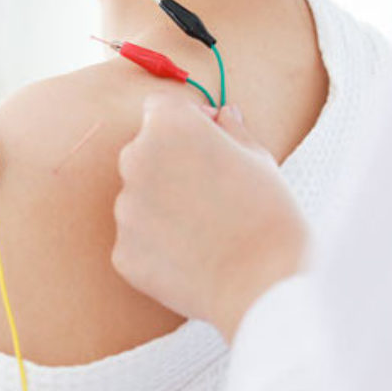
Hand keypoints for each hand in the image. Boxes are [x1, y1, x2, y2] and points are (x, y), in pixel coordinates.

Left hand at [112, 94, 307, 341]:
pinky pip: (137, 238)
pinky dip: (157, 244)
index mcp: (168, 126)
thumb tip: (223, 114)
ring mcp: (124, 208)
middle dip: (169, 161)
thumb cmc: (268, 213)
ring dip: (161, 204)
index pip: (159, 107)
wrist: (264, 283)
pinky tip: (191, 256)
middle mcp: (135, 160)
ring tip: (203, 228)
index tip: (206, 138)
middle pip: (144, 151)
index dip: (185, 120)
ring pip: (138, 197)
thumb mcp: (258, 158)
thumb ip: (232, 129)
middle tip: (209, 189)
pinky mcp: (122, 251)